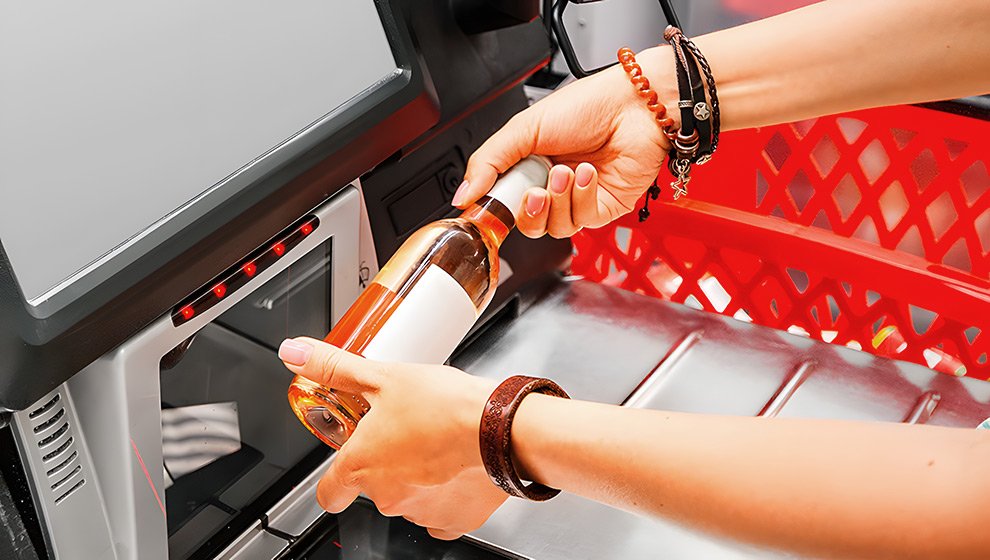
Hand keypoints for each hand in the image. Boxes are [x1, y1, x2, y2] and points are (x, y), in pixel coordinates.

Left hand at [279, 337, 505, 539]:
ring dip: (416, 474)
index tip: (344, 466)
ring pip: (408, 497)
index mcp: (361, 465)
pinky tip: (454, 466)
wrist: (499, 425)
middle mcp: (386, 496)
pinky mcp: (454, 519)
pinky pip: (441, 512)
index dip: (333, 481)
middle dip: (387, 461)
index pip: (328, 494)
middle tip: (406, 429)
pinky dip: (445, 493)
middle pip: (373, 487)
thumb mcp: (381, 375)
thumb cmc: (443, 404)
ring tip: (434, 439)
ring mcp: (420, 511)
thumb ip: (334, 368)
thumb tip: (295, 353)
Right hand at [455, 49, 674, 237]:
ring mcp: (578, 199)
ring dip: (559, 200)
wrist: (635, 106)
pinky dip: (582, 198)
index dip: (496, 210)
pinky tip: (588, 174)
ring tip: (567, 172)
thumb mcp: (524, 128)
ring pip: (554, 227)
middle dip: (529, 210)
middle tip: (534, 189)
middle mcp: (553, 185)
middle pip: (527, 223)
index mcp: (529, 165)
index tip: (487, 209)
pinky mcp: (604, 209)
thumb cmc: (587, 106)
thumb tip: (463, 194)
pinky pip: (582, 221)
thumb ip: (488, 162)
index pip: (504, 202)